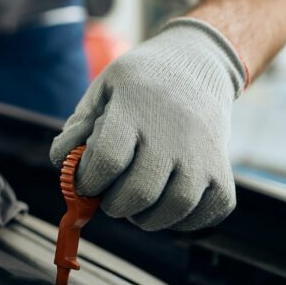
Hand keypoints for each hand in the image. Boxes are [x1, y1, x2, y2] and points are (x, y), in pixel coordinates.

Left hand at [50, 18, 246, 230]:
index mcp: (135, 108)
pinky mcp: (223, 169)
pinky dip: (185, 221)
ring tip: (135, 204)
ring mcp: (202, 153)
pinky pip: (209, 212)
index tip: (85, 180)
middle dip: (113, 205)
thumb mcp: (104, 88)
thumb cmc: (141, 82)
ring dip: (146, 218)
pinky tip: (167, 204)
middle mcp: (172, 132)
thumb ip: (79, 125)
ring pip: (174, 208)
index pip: (107, 159)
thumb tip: (62, 161)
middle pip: (138, 192)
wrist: (198, 63)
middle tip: (108, 196)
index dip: (88, 180)